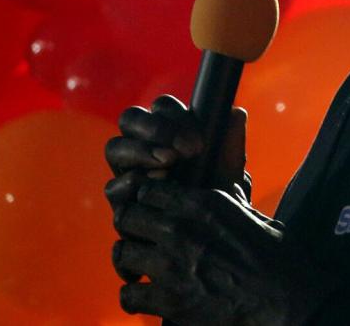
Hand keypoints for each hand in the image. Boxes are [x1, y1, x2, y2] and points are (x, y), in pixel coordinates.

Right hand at [105, 95, 251, 209]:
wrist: (210, 243)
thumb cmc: (218, 201)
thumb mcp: (230, 174)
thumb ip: (231, 146)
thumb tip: (236, 113)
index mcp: (168, 133)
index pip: (161, 107)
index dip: (174, 115)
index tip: (197, 141)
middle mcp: (143, 148)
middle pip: (129, 119)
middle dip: (153, 128)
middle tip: (180, 151)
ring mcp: (127, 172)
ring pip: (115, 147)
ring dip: (139, 151)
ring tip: (168, 165)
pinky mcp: (121, 201)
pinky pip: (113, 186)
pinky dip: (131, 184)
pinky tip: (153, 190)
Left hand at [112, 179, 327, 324]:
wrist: (288, 301)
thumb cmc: (280, 259)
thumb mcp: (258, 218)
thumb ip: (233, 204)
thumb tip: (230, 190)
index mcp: (204, 203)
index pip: (149, 189)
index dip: (147, 201)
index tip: (153, 214)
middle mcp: (182, 227)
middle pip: (127, 216)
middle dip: (132, 228)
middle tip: (142, 241)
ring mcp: (172, 263)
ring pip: (122, 253)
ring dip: (130, 263)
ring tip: (141, 271)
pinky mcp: (170, 300)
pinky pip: (127, 294)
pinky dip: (134, 297)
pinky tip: (146, 298)